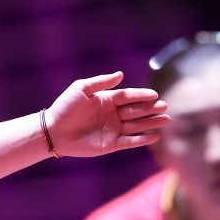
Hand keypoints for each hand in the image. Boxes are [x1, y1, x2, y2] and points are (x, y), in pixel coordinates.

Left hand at [45, 73, 169, 156]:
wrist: (53, 131)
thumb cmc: (65, 107)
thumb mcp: (81, 89)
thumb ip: (101, 82)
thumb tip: (121, 75)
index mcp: (107, 100)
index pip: (129, 96)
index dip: (141, 96)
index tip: (154, 95)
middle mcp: (112, 114)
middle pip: (136, 111)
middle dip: (151, 109)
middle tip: (164, 107)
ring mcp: (112, 130)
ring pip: (136, 126)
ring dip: (151, 123)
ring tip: (166, 120)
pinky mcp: (110, 144)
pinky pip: (129, 141)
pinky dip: (142, 139)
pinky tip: (154, 136)